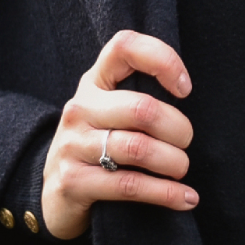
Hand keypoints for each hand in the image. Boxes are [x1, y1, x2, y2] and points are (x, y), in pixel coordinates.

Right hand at [41, 30, 198, 238]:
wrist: (55, 195)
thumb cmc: (100, 146)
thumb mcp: (112, 113)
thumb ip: (141, 97)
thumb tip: (189, 97)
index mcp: (94, 83)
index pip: (125, 46)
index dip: (162, 59)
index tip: (185, 88)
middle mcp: (80, 108)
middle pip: (142, 108)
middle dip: (178, 129)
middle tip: (186, 143)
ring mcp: (73, 145)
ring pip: (139, 148)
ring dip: (174, 162)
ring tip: (182, 169)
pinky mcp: (73, 181)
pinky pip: (130, 185)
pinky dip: (166, 193)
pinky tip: (186, 198)